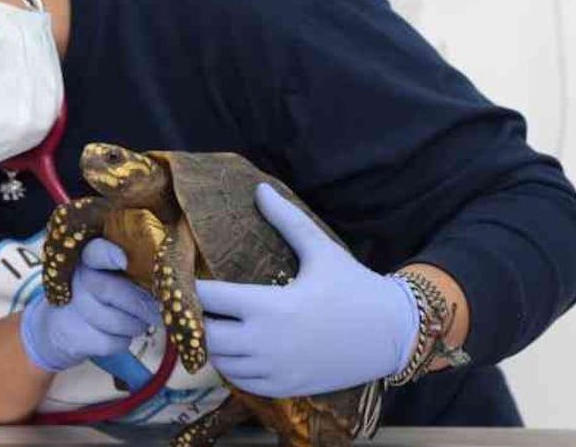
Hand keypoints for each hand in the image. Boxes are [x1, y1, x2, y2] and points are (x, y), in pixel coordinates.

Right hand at [21, 239, 161, 372]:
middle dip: (141, 305)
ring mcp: (74, 306)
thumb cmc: (100, 295)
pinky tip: (115, 333)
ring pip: (118, 321)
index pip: (96, 251)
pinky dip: (121, 341)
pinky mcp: (75, 334)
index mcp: (90, 256)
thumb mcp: (114, 275)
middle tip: (156, 310)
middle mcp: (78, 277)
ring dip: (135, 325)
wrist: (61, 326)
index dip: (109, 255)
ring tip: (134, 320)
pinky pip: (113, 342)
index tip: (123, 260)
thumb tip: (175, 285)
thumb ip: (138, 273)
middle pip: (111, 291)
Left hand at [195, 184, 419, 396]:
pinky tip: (235, 348)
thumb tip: (260, 189)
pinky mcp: (285, 388)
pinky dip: (231, 366)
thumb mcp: (321, 249)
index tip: (182, 278)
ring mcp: (275, 370)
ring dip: (210, 343)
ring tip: (212, 322)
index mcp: (270, 306)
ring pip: (219, 362)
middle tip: (192, 304)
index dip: (189, 288)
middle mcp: (266, 343)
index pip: (209, 299)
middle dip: (194, 319)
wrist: (393, 333)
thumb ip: (286, 219)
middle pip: (205, 335)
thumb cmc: (355, 287)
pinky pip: (241, 382)